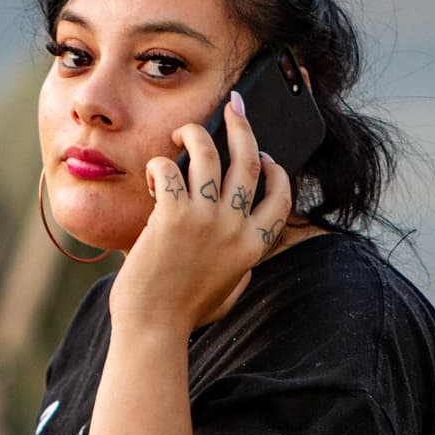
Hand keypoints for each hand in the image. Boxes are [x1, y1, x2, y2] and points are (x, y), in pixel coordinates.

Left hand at [108, 92, 292, 338]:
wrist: (153, 327)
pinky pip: (170, 170)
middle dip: (242, 127)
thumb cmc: (184, 313)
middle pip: (249, 162)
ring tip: (184, 132)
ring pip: (210, 156)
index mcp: (254, 246)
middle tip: (233, 107)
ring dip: (197, 134)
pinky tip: (154, 174)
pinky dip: (161, 165)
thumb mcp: (230, 289)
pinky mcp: (172, 216)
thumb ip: (242, 262)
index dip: (276, 171)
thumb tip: (244, 239)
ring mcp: (206, 220)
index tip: (264, 157)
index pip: (281, 197)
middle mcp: (236, 228)